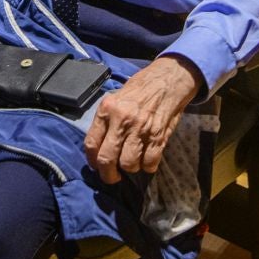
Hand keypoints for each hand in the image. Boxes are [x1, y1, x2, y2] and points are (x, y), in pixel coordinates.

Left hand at [84, 56, 199, 184]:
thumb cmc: (139, 90)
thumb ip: (106, 121)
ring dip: (130, 169)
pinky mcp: (158, 136)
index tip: (96, 166)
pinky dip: (148, 166)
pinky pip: (150, 163)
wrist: (167, 80)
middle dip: (108, 175)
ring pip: (128, 164)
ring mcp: (140, 129)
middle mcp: (121, 120)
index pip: (91, 143)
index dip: (92, 161)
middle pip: (107, 159)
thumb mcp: (116, 98)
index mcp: (107, 110)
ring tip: (133, 162)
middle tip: (113, 177)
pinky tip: (148, 160)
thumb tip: (98, 148)